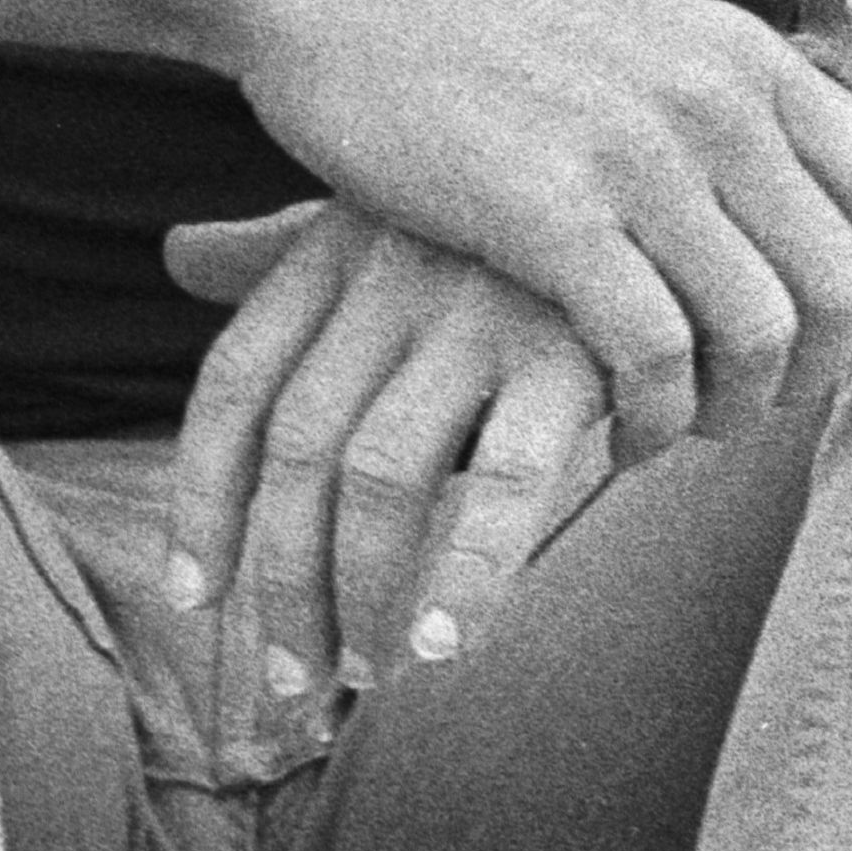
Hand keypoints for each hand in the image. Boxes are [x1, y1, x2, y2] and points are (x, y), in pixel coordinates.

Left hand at [162, 207, 620, 739]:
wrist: (671, 168)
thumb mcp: (393, 206)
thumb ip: (285, 247)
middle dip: (282, 585)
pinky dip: (468, 573)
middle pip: (298, 452)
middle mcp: (389, 274)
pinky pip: (505, 481)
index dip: (200, 504)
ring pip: (379, 477)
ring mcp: (478, 310)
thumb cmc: (514, 212)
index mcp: (331, 247)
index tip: (193, 599)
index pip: (234, 388)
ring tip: (369, 676)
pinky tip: (450, 645)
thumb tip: (180, 253)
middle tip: (288, 682)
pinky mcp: (574, 350)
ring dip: (361, 595)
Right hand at [231, 0, 851, 465]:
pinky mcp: (552, 215)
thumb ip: (721, 102)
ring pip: (761, 331)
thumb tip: (789, 180)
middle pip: (845, 283)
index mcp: (747, 56)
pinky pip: (655, 354)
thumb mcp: (639, 36)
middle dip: (815, 375)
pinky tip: (617, 431)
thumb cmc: (472, 30)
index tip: (847, 345)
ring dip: (735, 410)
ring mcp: (638, 156)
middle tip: (755, 408)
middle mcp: (715, 101)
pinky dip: (652, 419)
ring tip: (682, 426)